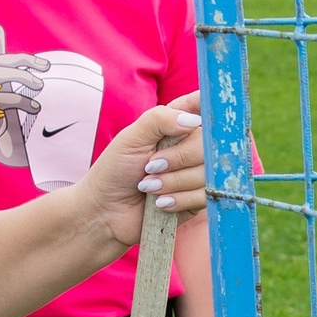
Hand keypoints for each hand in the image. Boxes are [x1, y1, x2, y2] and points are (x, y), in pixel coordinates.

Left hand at [81, 93, 205, 245]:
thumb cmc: (115, 169)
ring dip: (174, 182)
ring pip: (207, 173)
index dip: (208, 107)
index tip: (199, 116)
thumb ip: (160, 119)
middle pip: (210, 144)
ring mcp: (198, 173)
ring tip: (148, 188)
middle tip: (150, 167)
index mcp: (176, 122)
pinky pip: (204, 196)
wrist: (106, 211)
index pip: (203, 105)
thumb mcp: (132, 137)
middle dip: (179, 158)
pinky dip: (179, 199)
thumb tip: (194, 120)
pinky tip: (160, 203)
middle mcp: (191, 146)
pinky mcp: (198, 200)